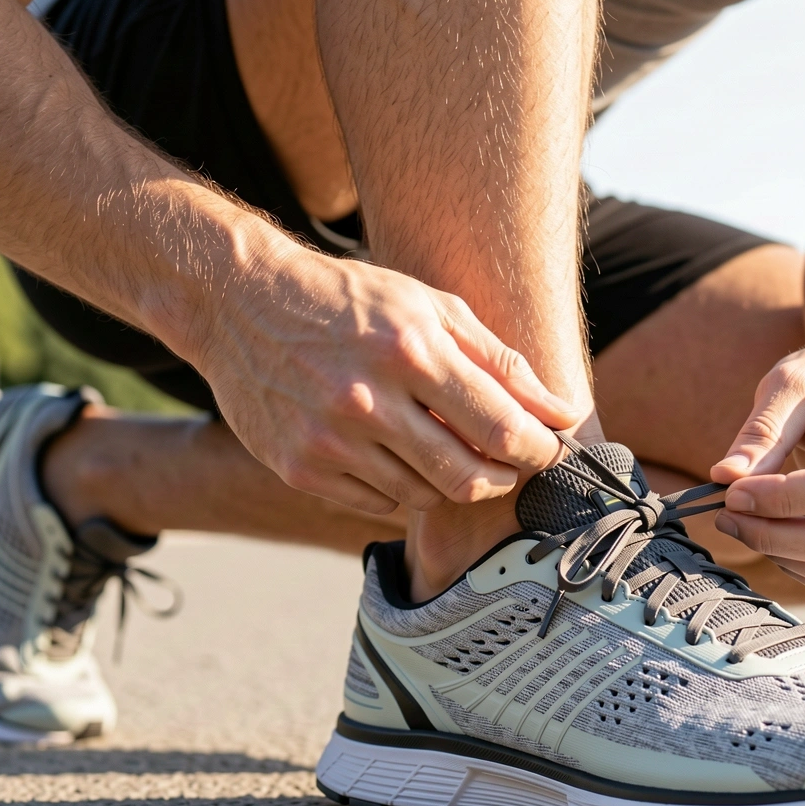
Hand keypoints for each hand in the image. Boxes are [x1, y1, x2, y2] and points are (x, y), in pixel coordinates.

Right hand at [184, 249, 583, 514]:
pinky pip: (378, 504)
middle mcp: (367, 400)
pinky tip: (395, 453)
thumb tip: (564, 412)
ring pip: (424, 498)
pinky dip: (402, 489)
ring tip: (443, 446)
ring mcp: (328, 441)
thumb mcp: (430, 307)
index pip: (502, 428)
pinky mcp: (300, 469)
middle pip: (468, 478)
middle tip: (506, 462)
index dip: (539, 449)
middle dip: (502, 477)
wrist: (240, 301)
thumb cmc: (351, 300)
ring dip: (449, 482)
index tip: (548, 448)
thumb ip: (501, 362)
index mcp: (411, 350)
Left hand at [709, 337, 804, 594]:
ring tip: (742, 521)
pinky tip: (771, 532)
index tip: (732, 491)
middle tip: (726, 512)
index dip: (782, 498)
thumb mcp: (795, 379)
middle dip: (773, 534)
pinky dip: (795, 564)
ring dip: (779, 554)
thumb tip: (725, 477)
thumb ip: (762, 430)